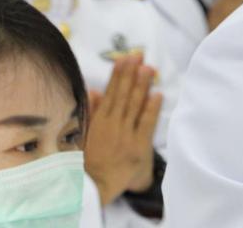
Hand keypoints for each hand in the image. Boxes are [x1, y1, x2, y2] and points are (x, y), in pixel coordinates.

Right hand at [84, 55, 162, 205]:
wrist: (93, 186)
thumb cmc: (88, 161)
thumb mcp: (85, 134)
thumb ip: (90, 111)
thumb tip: (93, 89)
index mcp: (99, 120)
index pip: (111, 92)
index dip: (119, 74)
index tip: (125, 58)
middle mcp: (112, 124)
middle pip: (124, 94)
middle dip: (131, 73)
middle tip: (139, 55)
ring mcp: (125, 134)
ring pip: (134, 105)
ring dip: (141, 85)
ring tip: (148, 68)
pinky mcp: (137, 147)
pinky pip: (146, 124)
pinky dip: (151, 110)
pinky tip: (157, 95)